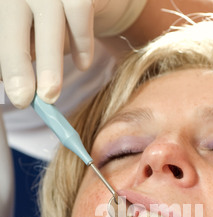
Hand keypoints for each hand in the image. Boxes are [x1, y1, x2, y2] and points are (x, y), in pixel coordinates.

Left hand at [0, 0, 145, 108]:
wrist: (92, 1)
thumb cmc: (54, 25)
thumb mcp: (31, 41)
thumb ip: (18, 57)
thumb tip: (12, 88)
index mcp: (6, 2)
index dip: (0, 59)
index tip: (8, 91)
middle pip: (11, 20)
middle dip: (15, 63)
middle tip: (21, 99)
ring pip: (48, 19)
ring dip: (49, 61)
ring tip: (50, 94)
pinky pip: (80, 11)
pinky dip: (82, 42)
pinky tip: (82, 65)